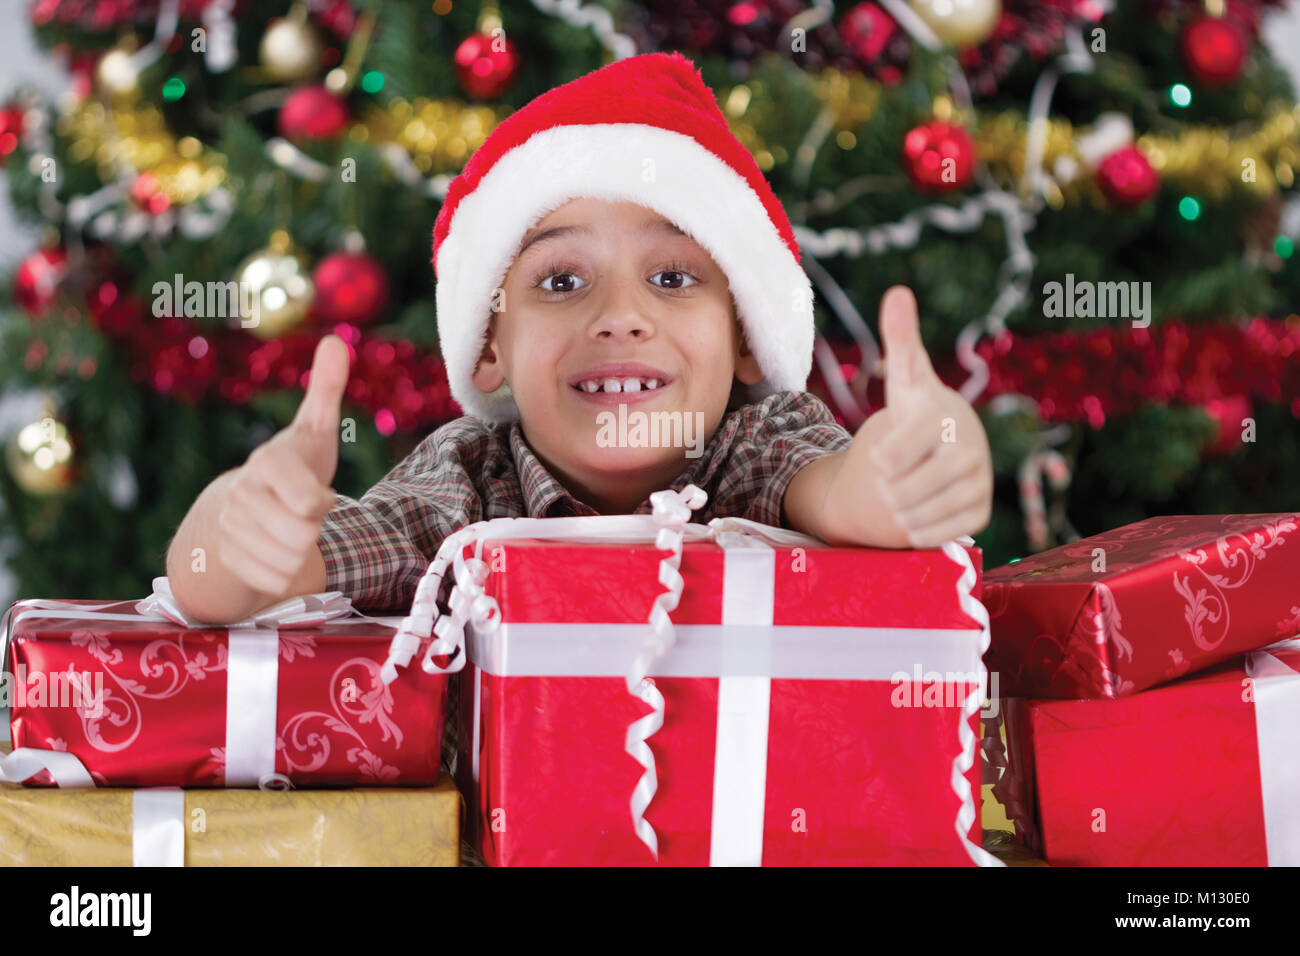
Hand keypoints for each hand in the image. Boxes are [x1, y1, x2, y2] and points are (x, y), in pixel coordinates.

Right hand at [216, 335, 349, 595]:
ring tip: (289, 530)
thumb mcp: (313, 429)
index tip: (318, 494)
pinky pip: (274, 581)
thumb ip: (326, 389)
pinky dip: (283, 573)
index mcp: (267, 462)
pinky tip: (274, 551)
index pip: (311, 504)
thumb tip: (336, 341)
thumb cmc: (293, 466)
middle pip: (304, 538)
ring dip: (301, 553)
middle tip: (303, 515)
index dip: (324, 503)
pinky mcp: (228, 560)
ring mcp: (231, 530)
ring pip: (291, 563)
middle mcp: (242, 495)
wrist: (243, 506)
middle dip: (314, 531)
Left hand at [866, 286, 992, 546]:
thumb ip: (901, 337)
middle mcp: (969, 451)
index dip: (879, 460)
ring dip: (898, 510)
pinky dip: (917, 529)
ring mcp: (979, 484)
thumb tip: (898, 291)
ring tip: (906, 489)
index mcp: (944, 418)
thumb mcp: (905, 378)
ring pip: (913, 517)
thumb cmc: (918, 412)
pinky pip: (932, 536)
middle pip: (897, 493)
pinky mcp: (981, 514)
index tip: (887, 450)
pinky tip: (922, 508)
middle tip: (896, 474)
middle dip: (887, 488)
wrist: (950, 446)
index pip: (887, 460)